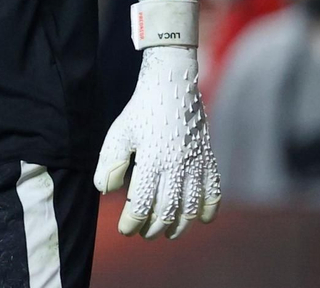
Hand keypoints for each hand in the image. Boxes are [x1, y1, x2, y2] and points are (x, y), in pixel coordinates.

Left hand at [94, 0, 219, 238]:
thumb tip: (105, 191)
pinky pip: (213, 192)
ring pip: (191, 206)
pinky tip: (199, 218)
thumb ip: (111, 163)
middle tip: (144, 233)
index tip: (125, 229)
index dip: (133, 221)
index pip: (143, 204)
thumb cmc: (141, 111)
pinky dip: (208, 209)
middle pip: (168, 211)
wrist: (172, 86)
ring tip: (168, 232)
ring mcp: (196, 165)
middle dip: (155, 227)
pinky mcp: (208, 159)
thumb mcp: (119, 134)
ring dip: (180, 225)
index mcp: (153, 161)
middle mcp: (177, 167)